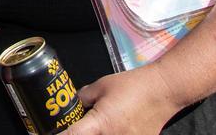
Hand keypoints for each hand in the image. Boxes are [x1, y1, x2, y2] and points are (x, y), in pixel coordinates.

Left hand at [65, 68, 180, 134]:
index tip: (51, 133)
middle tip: (78, 126)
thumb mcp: (101, 86)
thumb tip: (74, 103)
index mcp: (100, 124)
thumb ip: (83, 96)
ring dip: (96, 134)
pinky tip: (116, 126)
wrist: (164, 90)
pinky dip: (112, 134)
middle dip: (79, 134)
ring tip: (99, 124)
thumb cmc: (133, 86)